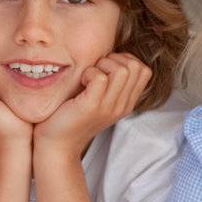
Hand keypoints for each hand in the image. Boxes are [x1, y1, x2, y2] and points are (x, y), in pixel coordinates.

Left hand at [33, 53, 150, 156]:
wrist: (57, 145)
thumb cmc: (71, 116)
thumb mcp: (98, 99)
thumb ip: (109, 83)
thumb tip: (110, 56)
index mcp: (126, 103)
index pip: (144, 70)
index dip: (125, 60)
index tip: (105, 68)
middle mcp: (122, 105)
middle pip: (136, 66)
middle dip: (114, 59)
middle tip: (96, 70)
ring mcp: (108, 107)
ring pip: (122, 70)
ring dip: (102, 65)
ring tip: (88, 77)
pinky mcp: (91, 107)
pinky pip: (101, 77)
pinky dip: (89, 73)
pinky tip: (80, 83)